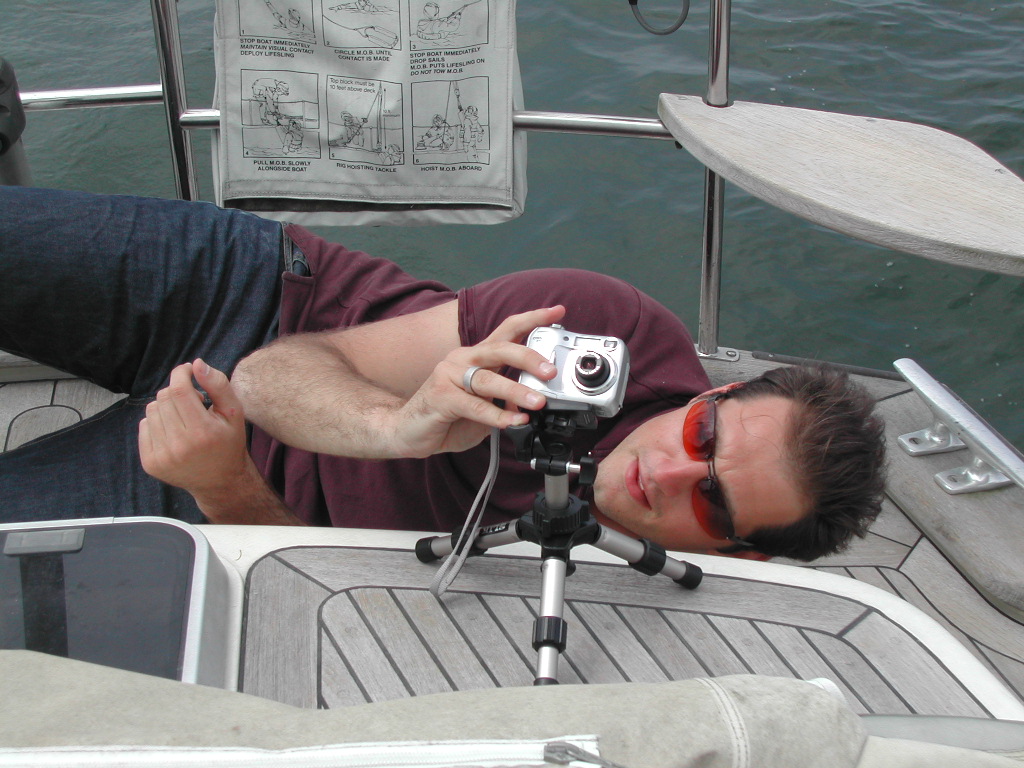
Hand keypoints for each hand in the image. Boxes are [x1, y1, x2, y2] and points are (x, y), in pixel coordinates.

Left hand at [138, 359, 249, 497]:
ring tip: (183, 418)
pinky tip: (173, 431)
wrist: (220, 481)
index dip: (181, 374)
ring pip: (152, 409)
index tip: (187, 371)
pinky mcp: (150, 463)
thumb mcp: (234, 412)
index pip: (180, 391)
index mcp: (203, 432)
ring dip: (167, 407)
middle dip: (177, 391)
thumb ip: (218, 385)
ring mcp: (162, 456)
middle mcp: (180, 446)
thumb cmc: (229, 442)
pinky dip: (157, 422)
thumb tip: (196, 364)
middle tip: (193, 401)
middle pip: (164, 398)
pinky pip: (144, 426)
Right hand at [391, 305, 565, 456]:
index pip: (507, 330)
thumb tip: (531, 401)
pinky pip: (474, 405)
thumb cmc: (447, 416)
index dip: (532, 319)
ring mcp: (449, 375)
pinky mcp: (440, 396)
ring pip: (488, 379)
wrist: (407, 431)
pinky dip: (496, 415)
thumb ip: (506, 401)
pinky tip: (512, 421)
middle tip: (550, 371)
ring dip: (516, 391)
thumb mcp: (485, 408)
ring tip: (537, 402)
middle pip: (500, 348)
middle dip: (529, 357)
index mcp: (477, 357)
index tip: (557, 311)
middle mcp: (463, 360)